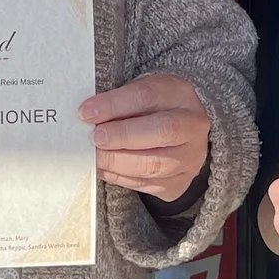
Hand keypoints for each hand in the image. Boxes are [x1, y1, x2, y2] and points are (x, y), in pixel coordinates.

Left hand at [80, 74, 209, 204]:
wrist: (179, 134)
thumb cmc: (153, 109)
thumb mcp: (140, 93)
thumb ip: (118, 103)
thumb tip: (88, 116)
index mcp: (180, 95)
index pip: (147, 96)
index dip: (114, 105)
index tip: (86, 112)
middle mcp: (192, 127)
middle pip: (162, 131)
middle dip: (122, 136)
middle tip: (95, 138)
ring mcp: (189, 158)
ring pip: (154, 165)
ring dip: (117, 161)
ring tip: (96, 156)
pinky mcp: (178, 183)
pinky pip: (147, 185)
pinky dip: (120, 177)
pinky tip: (104, 168)